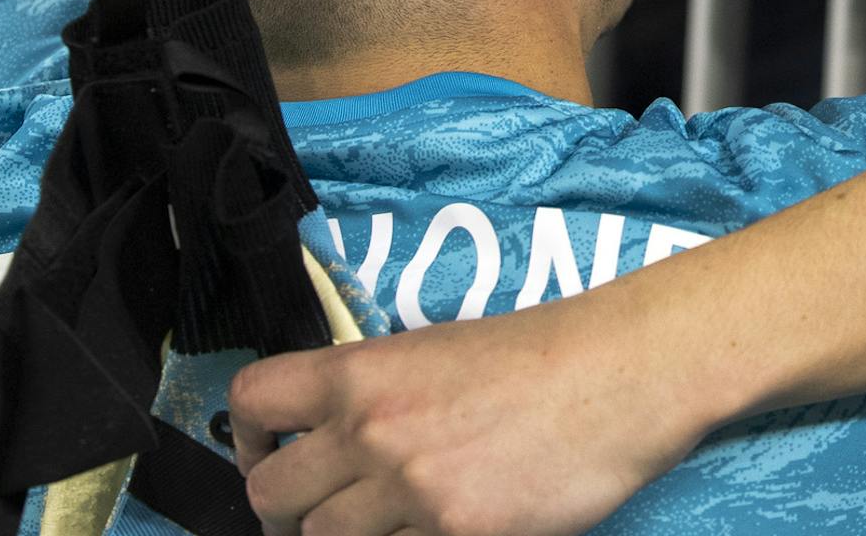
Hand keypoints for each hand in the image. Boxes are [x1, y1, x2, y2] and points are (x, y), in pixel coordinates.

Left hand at [231, 288, 716, 535]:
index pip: (253, 400)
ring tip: (385, 521)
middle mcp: (372, 431)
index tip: (265, 449)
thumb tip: (336, 435)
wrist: (620, 373)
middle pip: (270, 494)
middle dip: (286, 507)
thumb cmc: (544, 351)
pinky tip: (438, 527)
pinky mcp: (457, 535)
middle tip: (321, 507)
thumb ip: (378, 392)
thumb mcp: (441, 348)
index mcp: (363, 372)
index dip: (246, 434)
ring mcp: (411, 492)